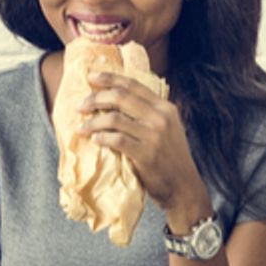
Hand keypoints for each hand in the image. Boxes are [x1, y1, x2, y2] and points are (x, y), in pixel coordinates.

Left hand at [80, 70, 211, 232]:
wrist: (184, 187)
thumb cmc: (170, 159)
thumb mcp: (168, 129)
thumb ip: (149, 113)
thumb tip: (116, 98)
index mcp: (165, 108)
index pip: (133, 85)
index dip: (109, 78)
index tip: (90, 77)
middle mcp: (161, 118)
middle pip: (120, 97)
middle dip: (95, 99)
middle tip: (80, 106)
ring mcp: (155, 136)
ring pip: (114, 119)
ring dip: (92, 122)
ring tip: (81, 128)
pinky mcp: (147, 154)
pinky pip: (116, 140)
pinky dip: (102, 139)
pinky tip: (95, 141)